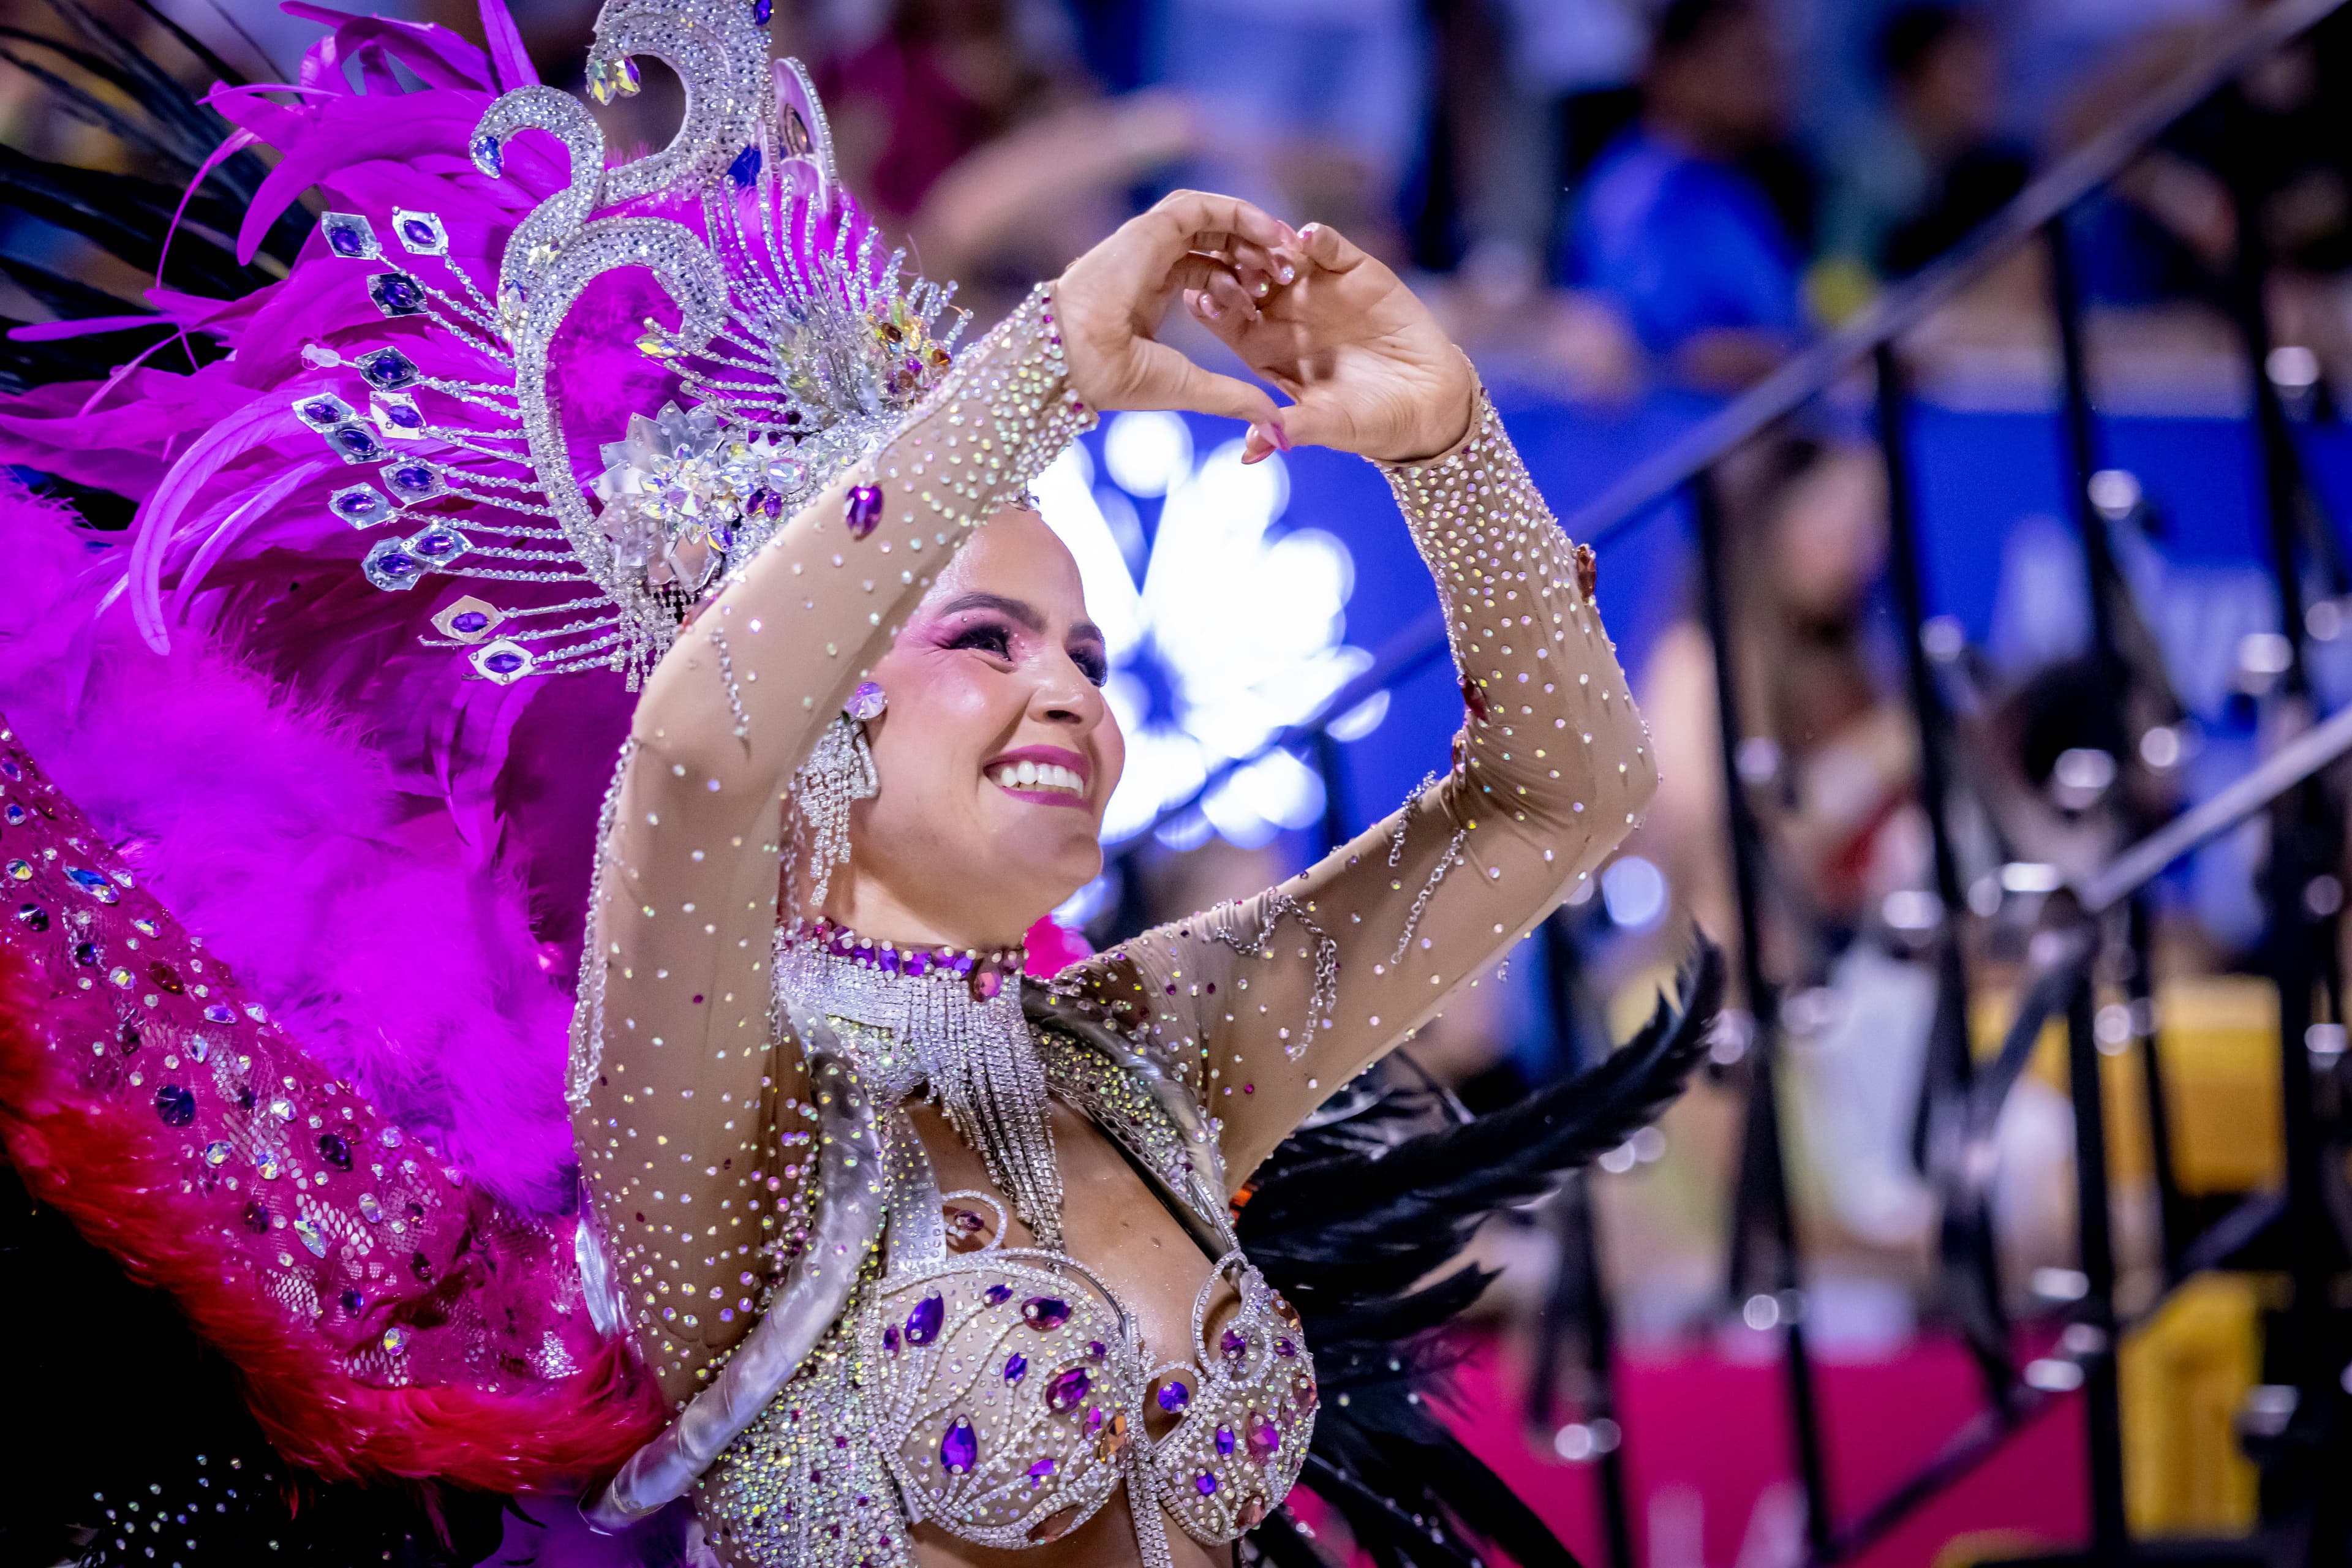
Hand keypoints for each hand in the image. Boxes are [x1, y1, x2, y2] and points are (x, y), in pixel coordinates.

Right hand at [1054, 189, 1298, 432]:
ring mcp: (1148, 244)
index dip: (1245, 280)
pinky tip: (1268, 232)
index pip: (1207, 270)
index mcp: (1152, 294)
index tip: (1274, 297)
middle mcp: (1151, 263)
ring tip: (1284, 250)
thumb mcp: (1191, 387)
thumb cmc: (1117, 378)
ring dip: (1251, 229)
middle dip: (1255, 252)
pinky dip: (1238, 213)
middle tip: (1289, 272)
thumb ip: (1234, 399)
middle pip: (1214, 242)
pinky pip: (1202, 207)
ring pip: (1210, 218)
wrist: (1076, 362)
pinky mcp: (1150, 230)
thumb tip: (1276, 428)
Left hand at [1186, 221, 1475, 464]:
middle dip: (1234, 266)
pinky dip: (1319, 239)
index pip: (1225, 318)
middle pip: (1244, 275)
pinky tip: (1310, 238)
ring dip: (1272, 248)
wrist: (1427, 402)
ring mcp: (1317, 287)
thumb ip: (1291, 427)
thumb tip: (1250, 452)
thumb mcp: (1328, 424)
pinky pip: (1330, 248)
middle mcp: (1283, 312)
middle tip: (1232, 265)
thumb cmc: (1368, 420)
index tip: (1203, 300)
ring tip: (1272, 252)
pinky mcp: (1354, 271)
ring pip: (1281, 254)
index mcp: (1262, 346)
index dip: (1212, 306)